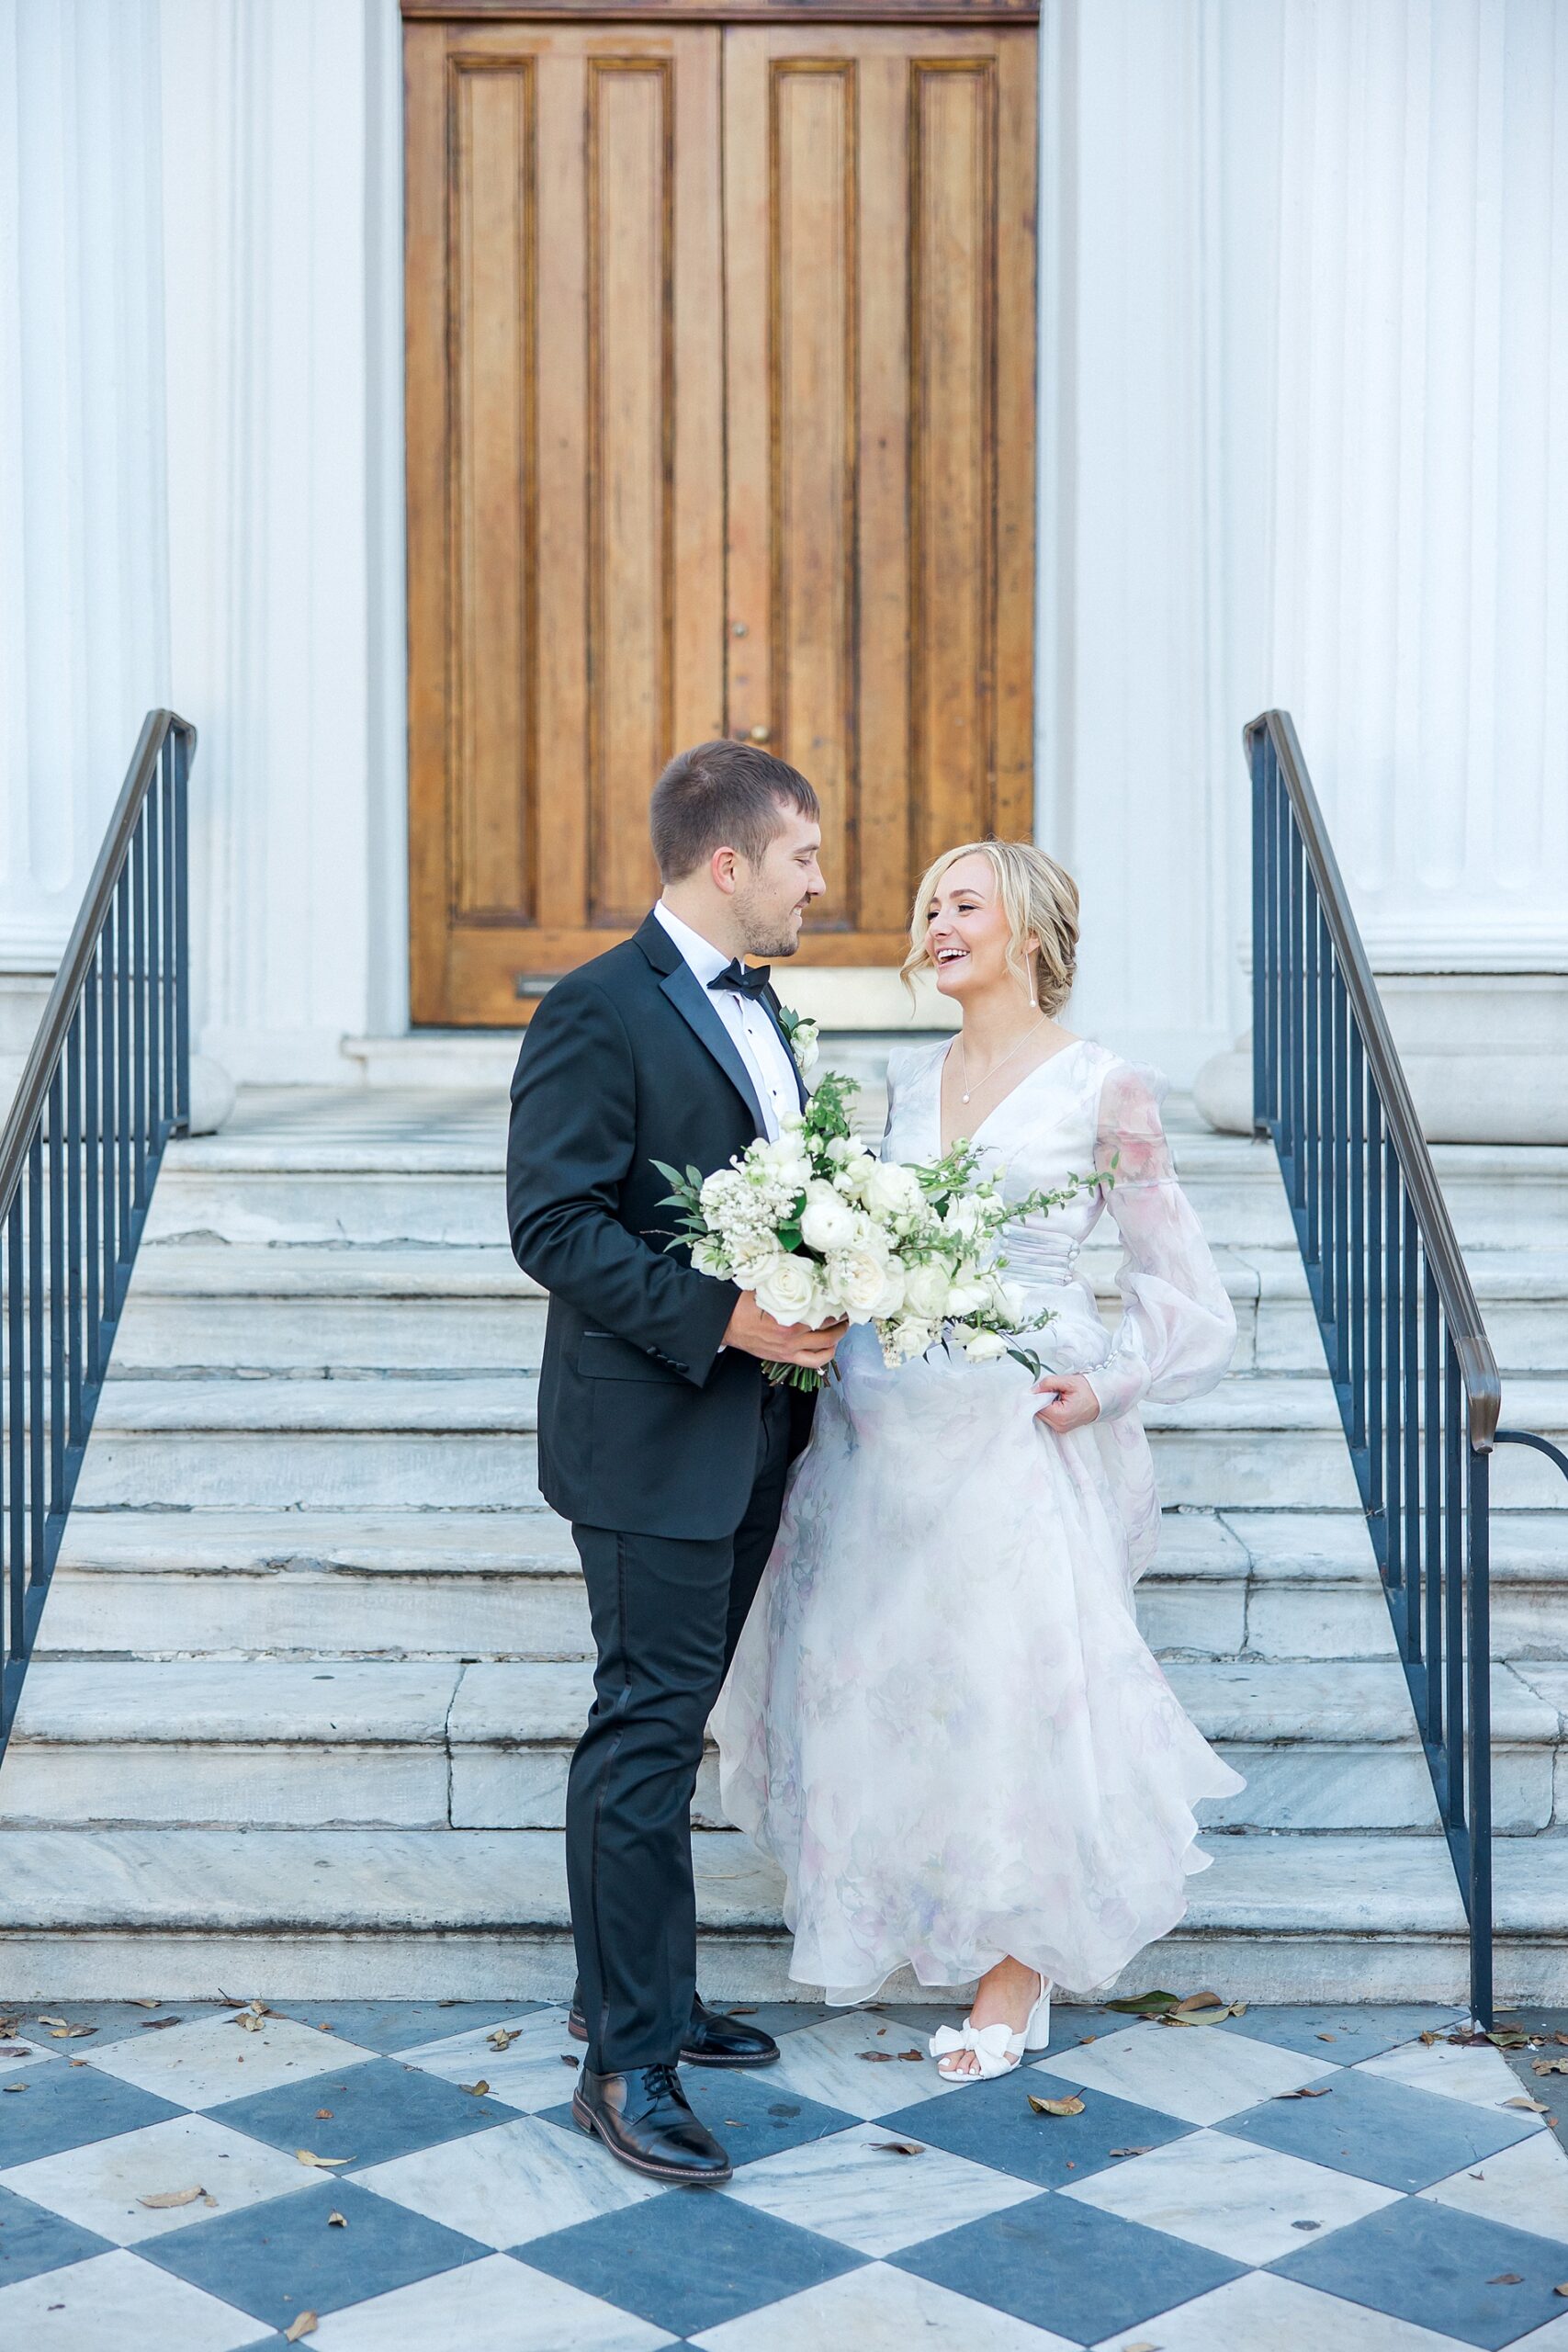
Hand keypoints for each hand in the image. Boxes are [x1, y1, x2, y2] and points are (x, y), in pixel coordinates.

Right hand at [724, 1292, 848, 1369]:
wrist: (726, 1325)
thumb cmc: (743, 1306)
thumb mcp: (766, 1290)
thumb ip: (787, 1286)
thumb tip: (807, 1275)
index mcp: (788, 1317)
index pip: (822, 1311)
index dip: (836, 1304)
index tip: (842, 1298)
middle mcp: (792, 1336)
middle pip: (828, 1329)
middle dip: (841, 1320)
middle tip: (846, 1311)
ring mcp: (790, 1350)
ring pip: (825, 1347)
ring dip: (838, 1337)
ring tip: (842, 1328)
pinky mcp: (786, 1358)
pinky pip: (813, 1362)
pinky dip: (825, 1355)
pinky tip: (830, 1346)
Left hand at [1032, 1370, 1100, 1432]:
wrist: (1103, 1398)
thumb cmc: (1089, 1390)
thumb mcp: (1068, 1381)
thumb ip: (1048, 1383)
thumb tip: (1033, 1389)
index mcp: (1060, 1416)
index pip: (1037, 1406)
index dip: (1037, 1395)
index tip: (1044, 1387)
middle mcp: (1059, 1426)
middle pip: (1038, 1412)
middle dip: (1042, 1400)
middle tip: (1053, 1390)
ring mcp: (1061, 1428)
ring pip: (1043, 1415)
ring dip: (1046, 1404)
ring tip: (1059, 1396)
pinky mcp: (1062, 1427)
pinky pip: (1049, 1417)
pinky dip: (1051, 1409)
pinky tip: (1060, 1402)